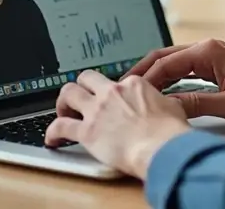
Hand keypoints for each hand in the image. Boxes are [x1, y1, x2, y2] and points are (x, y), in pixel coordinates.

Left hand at [44, 70, 190, 178]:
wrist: (162, 147)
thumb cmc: (170, 132)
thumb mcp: (172, 107)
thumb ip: (162, 102)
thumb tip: (165, 105)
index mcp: (132, 85)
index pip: (115, 82)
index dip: (111, 92)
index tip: (110, 102)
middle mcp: (111, 93)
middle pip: (86, 78)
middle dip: (81, 87)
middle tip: (80, 99)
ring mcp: (97, 111)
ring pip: (68, 94)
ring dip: (63, 103)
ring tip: (63, 113)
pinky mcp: (86, 132)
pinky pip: (60, 127)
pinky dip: (52, 132)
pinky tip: (52, 139)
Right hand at [124, 39, 224, 124]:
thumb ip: (196, 103)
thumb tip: (166, 106)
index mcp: (208, 51)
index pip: (165, 62)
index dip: (145, 78)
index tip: (129, 92)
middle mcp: (208, 49)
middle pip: (165, 57)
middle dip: (143, 71)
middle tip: (122, 87)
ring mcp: (213, 56)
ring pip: (174, 63)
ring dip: (156, 75)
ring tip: (136, 91)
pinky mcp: (218, 66)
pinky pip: (186, 70)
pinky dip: (171, 79)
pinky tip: (161, 92)